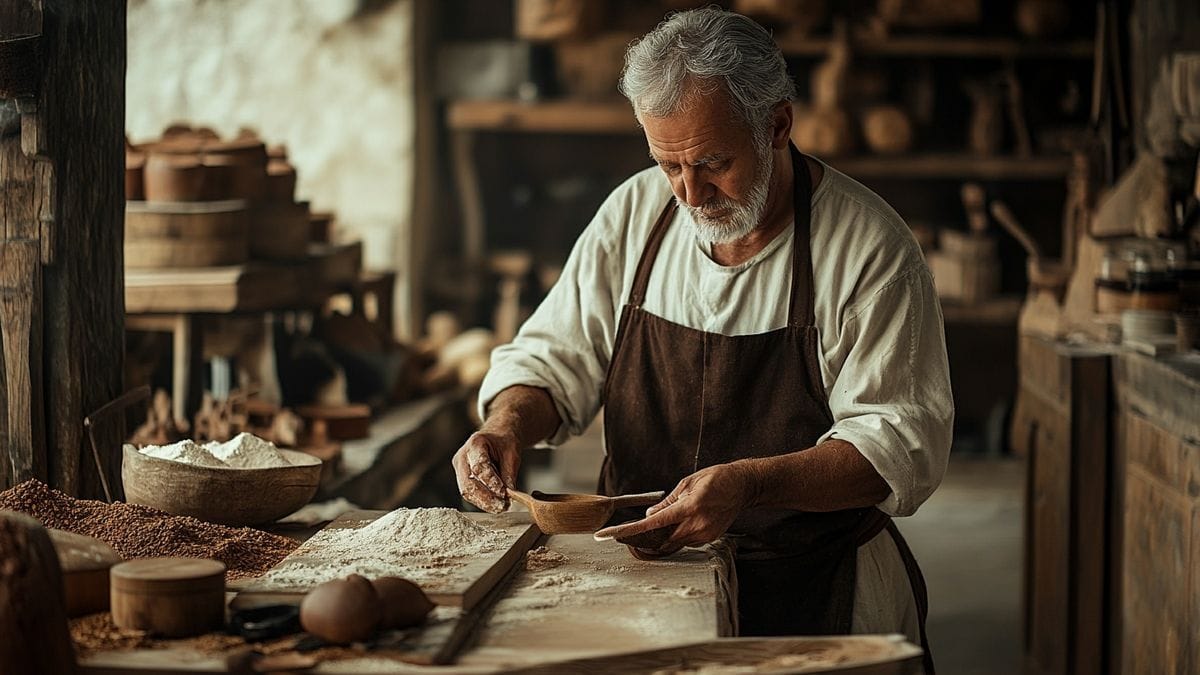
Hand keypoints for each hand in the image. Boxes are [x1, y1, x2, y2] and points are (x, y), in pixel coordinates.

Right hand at [452, 431, 519, 513]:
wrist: (497, 435)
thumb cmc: (503, 440)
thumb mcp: (512, 452)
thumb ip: (510, 473)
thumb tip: (510, 493)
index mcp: (475, 444)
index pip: (480, 467)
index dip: (491, 483)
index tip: (504, 493)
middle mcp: (463, 456)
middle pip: (468, 483)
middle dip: (485, 498)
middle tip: (501, 506)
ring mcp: (460, 467)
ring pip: (467, 491)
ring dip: (483, 502)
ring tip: (500, 507)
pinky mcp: (462, 477)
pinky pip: (469, 492)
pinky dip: (482, 500)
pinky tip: (493, 504)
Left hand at [594, 461, 756, 551]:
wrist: (744, 485)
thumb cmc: (716, 478)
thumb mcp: (687, 484)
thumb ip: (667, 503)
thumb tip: (649, 515)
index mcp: (689, 507)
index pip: (653, 524)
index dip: (629, 531)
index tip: (610, 535)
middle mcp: (697, 524)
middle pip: (662, 540)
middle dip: (645, 538)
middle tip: (627, 533)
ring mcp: (705, 534)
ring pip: (674, 542)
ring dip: (662, 535)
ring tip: (657, 523)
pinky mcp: (710, 538)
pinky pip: (686, 540)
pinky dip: (677, 534)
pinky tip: (679, 521)